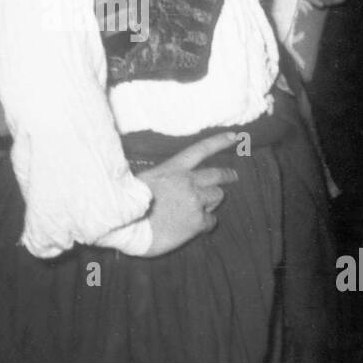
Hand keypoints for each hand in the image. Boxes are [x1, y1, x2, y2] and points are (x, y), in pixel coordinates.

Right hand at [139, 132, 239, 256]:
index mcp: (174, 168)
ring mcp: (195, 201)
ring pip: (218, 196)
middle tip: (233, 177)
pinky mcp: (197, 221)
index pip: (202, 149)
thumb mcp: (145, 179)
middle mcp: (188, 182)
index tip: (235, 136)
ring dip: (213, 200)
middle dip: (228, 175)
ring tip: (205, 207)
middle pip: (217, 175)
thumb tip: (171, 185)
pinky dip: (206, 222)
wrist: (128, 226)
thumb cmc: (128, 203)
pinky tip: (196, 226)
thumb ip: (164, 179)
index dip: (219, 142)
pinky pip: (211, 220)